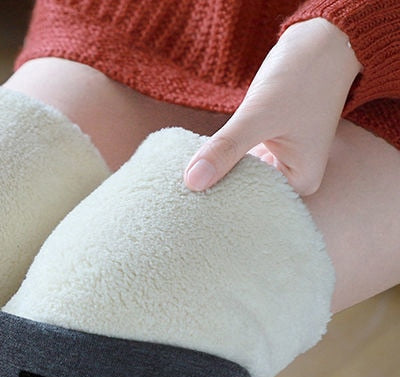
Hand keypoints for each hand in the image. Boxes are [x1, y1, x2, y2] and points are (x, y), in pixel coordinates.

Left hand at [184, 18, 361, 195]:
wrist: (321, 40)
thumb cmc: (303, 76)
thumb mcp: (260, 115)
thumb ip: (226, 148)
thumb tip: (192, 182)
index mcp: (301, 183)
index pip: (252, 208)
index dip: (220, 208)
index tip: (189, 210)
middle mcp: (290, 179)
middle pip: (244, 196)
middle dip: (215, 193)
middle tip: (180, 200)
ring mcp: (276, 163)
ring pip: (237, 178)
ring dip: (215, 177)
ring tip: (181, 188)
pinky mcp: (264, 147)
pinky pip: (236, 161)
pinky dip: (219, 160)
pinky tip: (194, 165)